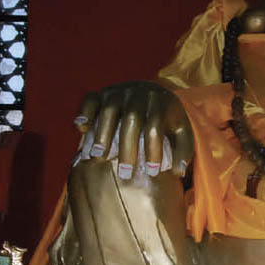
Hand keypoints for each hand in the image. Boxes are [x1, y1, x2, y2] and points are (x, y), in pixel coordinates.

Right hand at [74, 81, 192, 178]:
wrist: (153, 93)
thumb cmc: (167, 120)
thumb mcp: (181, 133)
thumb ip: (183, 151)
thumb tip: (179, 173)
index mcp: (161, 102)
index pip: (155, 127)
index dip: (153, 150)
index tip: (152, 173)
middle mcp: (139, 93)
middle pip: (132, 120)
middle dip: (128, 148)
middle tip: (125, 174)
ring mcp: (119, 91)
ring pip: (109, 110)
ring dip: (102, 133)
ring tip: (98, 157)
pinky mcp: (103, 92)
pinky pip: (90, 99)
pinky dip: (84, 112)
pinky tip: (81, 128)